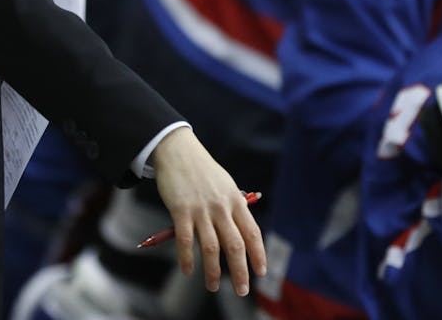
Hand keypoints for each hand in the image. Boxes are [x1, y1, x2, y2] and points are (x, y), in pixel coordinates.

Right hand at [148, 128, 266, 295]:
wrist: (180, 151)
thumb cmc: (204, 172)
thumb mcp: (226, 186)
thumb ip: (232, 208)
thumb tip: (238, 233)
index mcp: (236, 201)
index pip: (252, 233)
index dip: (258, 254)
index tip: (261, 272)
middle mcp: (222, 207)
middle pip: (235, 245)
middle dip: (240, 271)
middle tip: (242, 290)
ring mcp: (201, 210)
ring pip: (211, 248)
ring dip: (212, 271)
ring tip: (211, 287)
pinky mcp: (181, 211)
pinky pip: (186, 240)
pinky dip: (187, 259)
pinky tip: (187, 271)